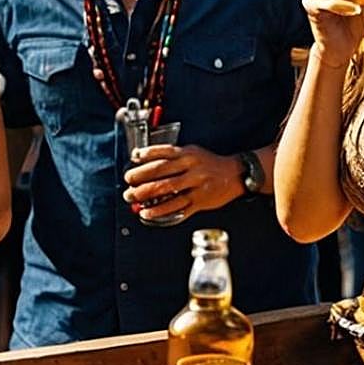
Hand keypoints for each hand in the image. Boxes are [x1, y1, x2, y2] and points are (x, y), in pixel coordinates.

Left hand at [123, 144, 240, 220]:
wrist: (235, 174)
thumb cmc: (209, 163)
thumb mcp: (192, 151)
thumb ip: (172, 155)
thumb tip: (144, 158)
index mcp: (188, 154)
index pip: (164, 152)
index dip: (147, 154)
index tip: (134, 157)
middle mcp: (191, 169)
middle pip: (162, 172)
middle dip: (141, 177)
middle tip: (128, 182)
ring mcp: (196, 186)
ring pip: (168, 191)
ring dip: (147, 196)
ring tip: (132, 198)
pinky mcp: (199, 202)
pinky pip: (177, 208)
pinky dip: (160, 211)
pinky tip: (148, 213)